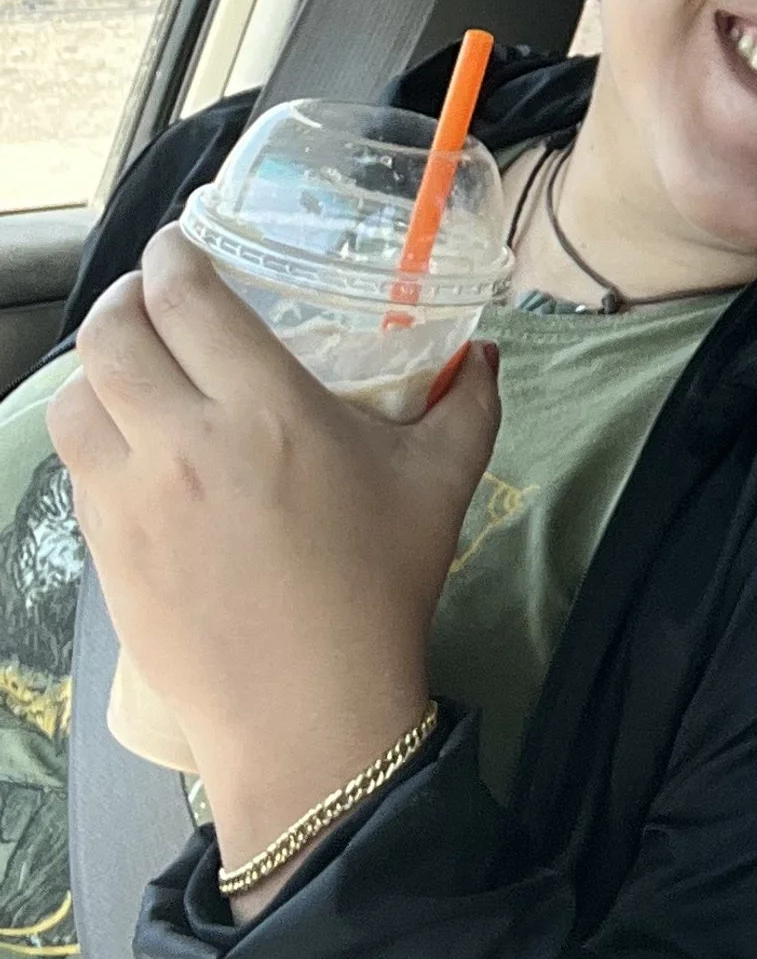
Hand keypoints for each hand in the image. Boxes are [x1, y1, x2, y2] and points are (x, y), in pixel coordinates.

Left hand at [51, 232, 500, 905]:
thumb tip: (480, 350)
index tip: (184, 246)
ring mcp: (133, 499)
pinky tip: (130, 441)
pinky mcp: (106, 550)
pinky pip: (77, 465)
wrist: (309, 712)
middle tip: (150, 294)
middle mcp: (186, 442)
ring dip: (97, 366)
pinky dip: (95, 433)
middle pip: (111, 334)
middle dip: (123, 296)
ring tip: (128, 363)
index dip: (173, 256)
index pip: (187, 297)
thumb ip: (466, 401)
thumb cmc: (380, 588)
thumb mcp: (442, 482)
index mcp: (268, 410)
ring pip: (74, 397)